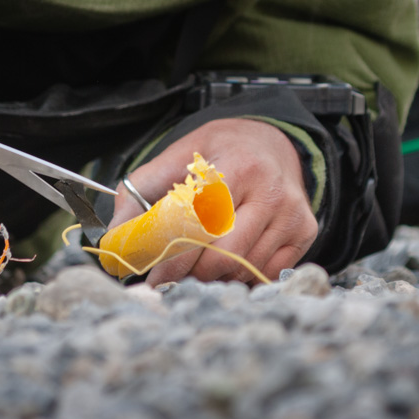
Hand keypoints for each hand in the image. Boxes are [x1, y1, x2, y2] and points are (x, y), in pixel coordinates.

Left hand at [109, 118, 317, 285]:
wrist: (272, 141)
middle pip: (222, 255)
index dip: (170, 256)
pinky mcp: (305, 232)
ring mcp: (291, 213)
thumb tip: (113, 239)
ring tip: (197, 265)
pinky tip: (227, 261)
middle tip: (169, 277)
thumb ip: (140, 193)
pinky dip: (240, 275)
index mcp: (235, 166)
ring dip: (213, 276)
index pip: (198, 224)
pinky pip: (266, 273)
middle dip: (189, 273)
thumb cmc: (219, 152)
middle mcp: (270, 190)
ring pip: (243, 268)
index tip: (152, 275)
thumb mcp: (178, 157)